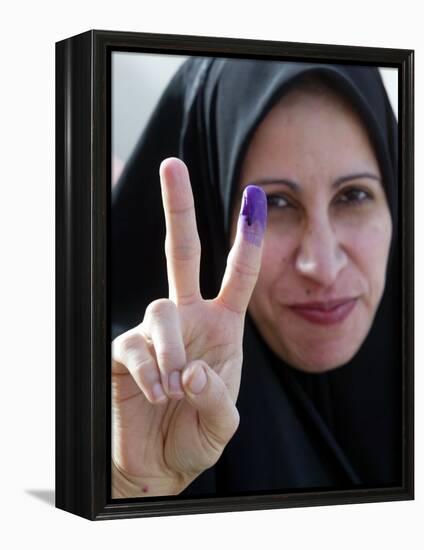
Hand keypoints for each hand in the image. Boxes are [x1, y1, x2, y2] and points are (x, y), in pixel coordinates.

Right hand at [111, 157, 266, 496]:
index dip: (247, 241)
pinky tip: (157, 394)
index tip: (253, 199)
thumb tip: (191, 368)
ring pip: (160, 309)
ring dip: (171, 350)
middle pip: (182, 253)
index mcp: (222, 327)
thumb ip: (217, 396)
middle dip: (179, 209)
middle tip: (171, 165)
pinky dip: (150, 372)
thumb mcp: (223, 422)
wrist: (159, 465)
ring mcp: (155, 333)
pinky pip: (135, 346)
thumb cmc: (196, 436)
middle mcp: (189, 319)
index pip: (238, 276)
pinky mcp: (125, 351)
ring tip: (176, 388)